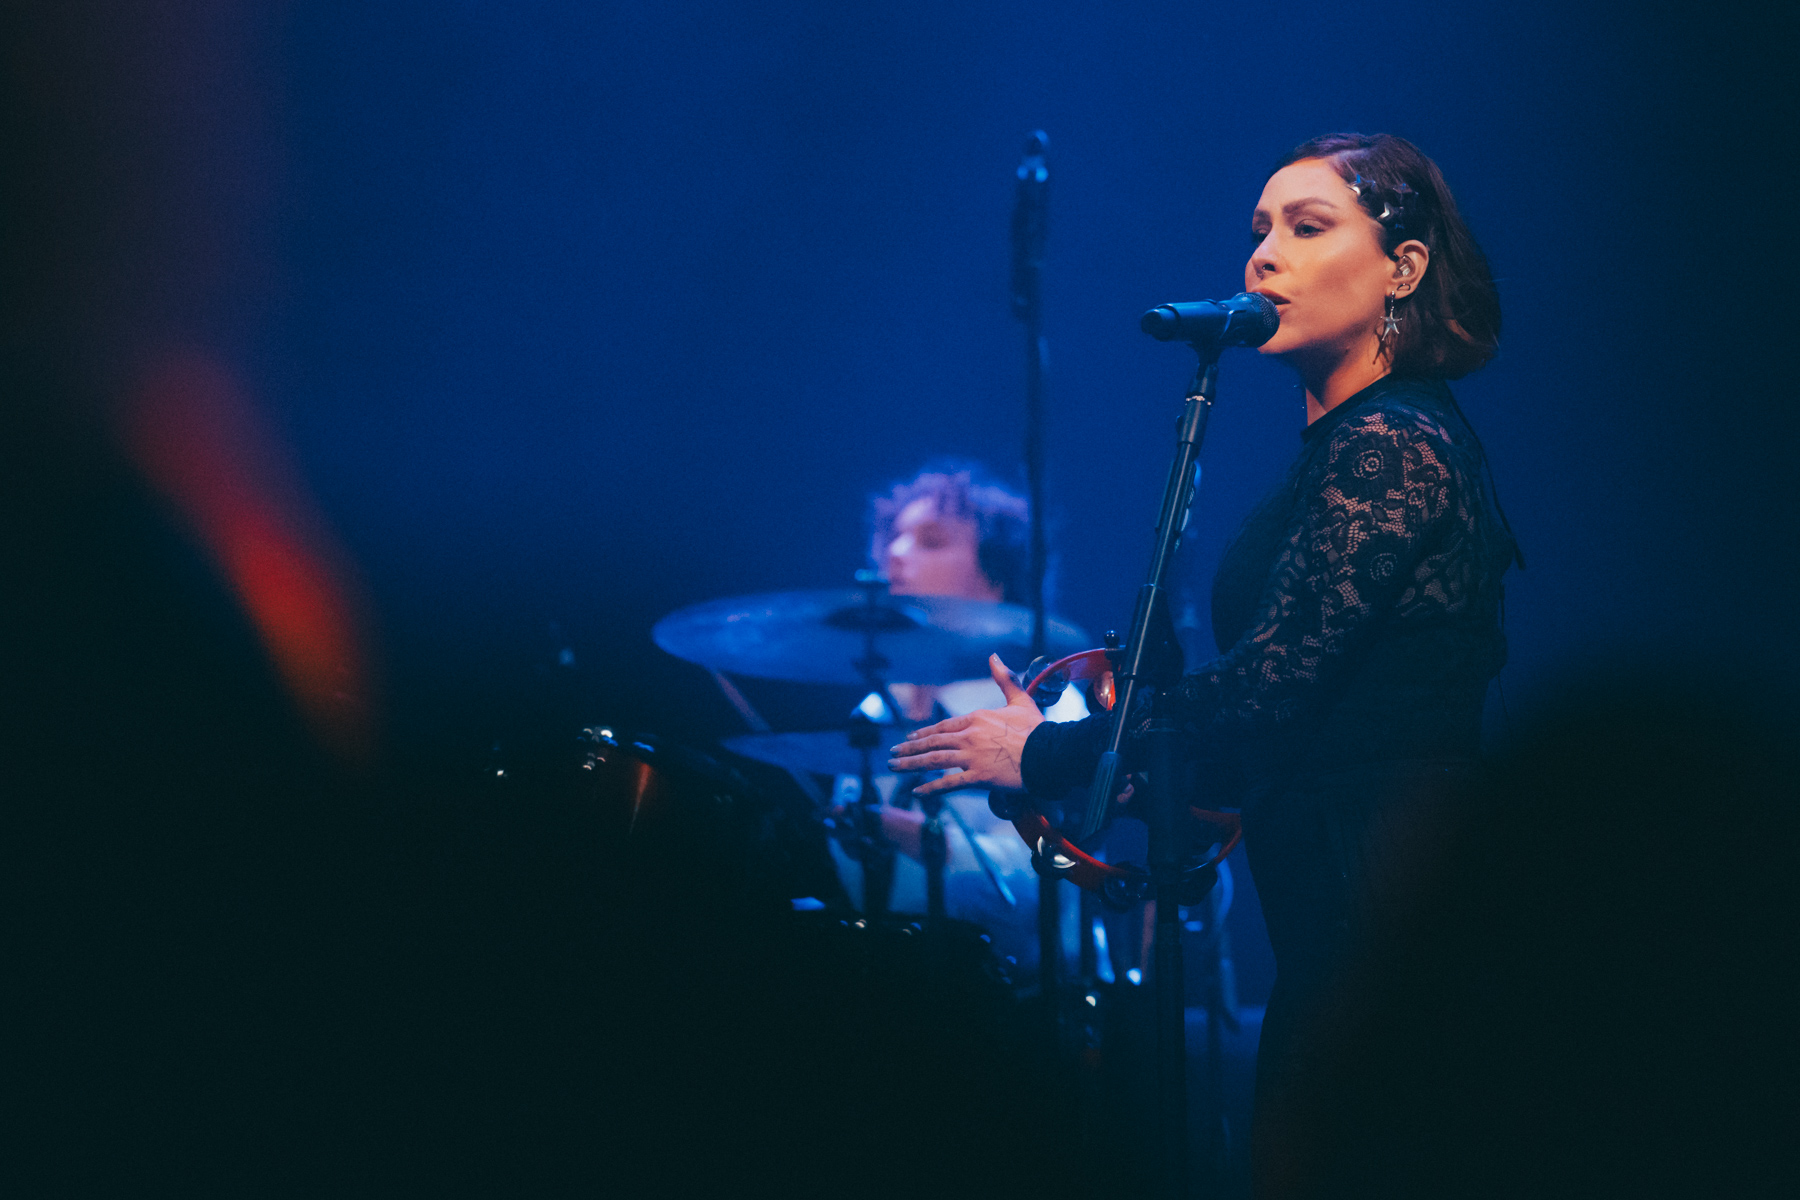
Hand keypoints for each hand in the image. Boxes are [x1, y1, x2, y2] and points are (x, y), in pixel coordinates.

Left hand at [887, 654, 1042, 795]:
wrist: (1050, 752)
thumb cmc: (1037, 728)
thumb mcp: (1020, 700)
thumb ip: (1004, 679)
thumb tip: (994, 656)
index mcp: (977, 718)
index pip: (944, 726)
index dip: (924, 733)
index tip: (910, 738)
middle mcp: (970, 736)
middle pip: (933, 743)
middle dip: (910, 749)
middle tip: (893, 754)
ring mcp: (972, 757)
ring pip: (934, 761)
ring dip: (911, 765)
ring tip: (895, 767)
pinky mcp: (979, 777)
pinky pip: (950, 783)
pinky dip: (932, 788)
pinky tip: (918, 792)